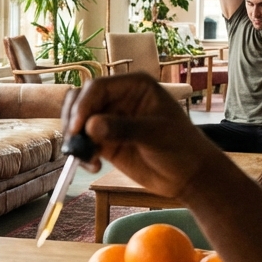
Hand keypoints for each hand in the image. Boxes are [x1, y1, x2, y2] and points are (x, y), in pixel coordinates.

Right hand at [63, 73, 228, 198]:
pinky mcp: (105, 141)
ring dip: (74, 138)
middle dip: (73, 119)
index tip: (79, 127)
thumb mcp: (156, 135)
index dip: (84, 104)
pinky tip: (93, 166)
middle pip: (81, 100)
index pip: (98, 87)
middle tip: (74, 141)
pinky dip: (81, 154)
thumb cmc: (181, 147)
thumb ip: (124, 128)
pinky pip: (83, 142)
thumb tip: (90, 127)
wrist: (188, 175)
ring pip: (78, 121)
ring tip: (85, 157)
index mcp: (134, 86)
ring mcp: (110, 120)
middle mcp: (118, 98)